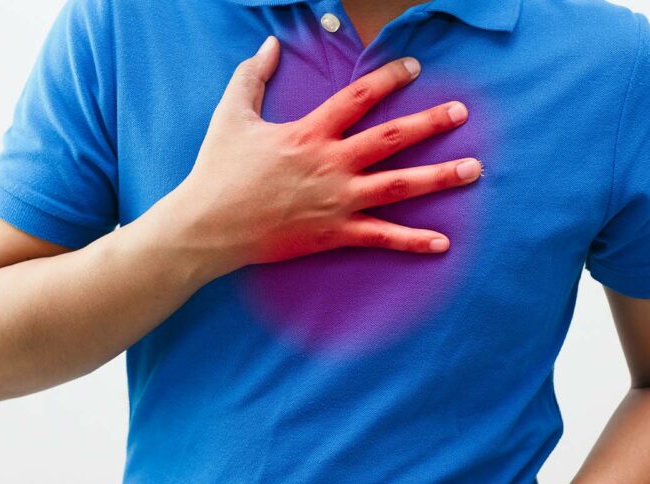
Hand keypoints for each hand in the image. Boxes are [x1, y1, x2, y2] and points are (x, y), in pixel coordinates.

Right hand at [176, 36, 481, 275]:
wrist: (207, 226)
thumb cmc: (216, 171)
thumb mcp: (230, 115)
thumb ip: (252, 76)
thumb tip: (270, 44)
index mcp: (309, 133)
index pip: (358, 98)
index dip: (388, 79)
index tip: (414, 68)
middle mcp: (330, 164)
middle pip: (392, 138)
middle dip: (431, 123)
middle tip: (461, 113)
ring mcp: (336, 200)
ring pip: (398, 185)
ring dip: (438, 177)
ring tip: (473, 169)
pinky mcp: (332, 233)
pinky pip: (381, 237)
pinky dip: (412, 241)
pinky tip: (443, 243)